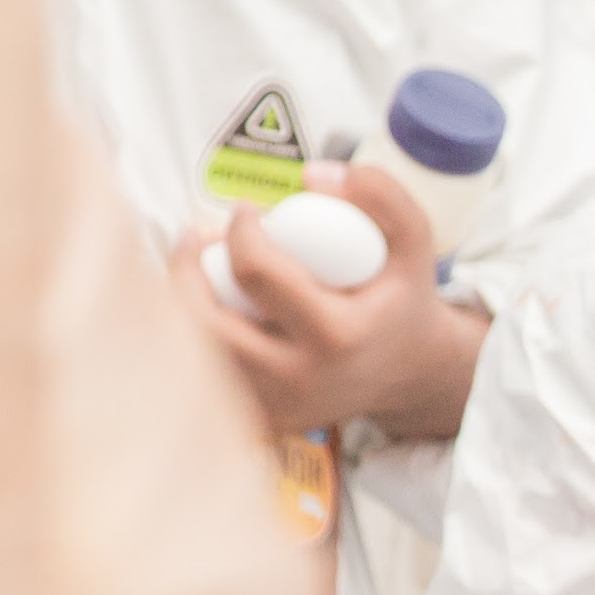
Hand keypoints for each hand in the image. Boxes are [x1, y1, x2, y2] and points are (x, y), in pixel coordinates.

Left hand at [175, 162, 490, 439]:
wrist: (412, 375)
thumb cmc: (402, 300)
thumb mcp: (414, 244)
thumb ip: (382, 195)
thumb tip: (310, 174)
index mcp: (337, 337)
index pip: (256, 271)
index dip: (238, 228)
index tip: (245, 211)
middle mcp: (300, 380)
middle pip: (201, 319)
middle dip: (185, 268)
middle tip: (197, 239)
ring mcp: (276, 407)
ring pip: (191, 351)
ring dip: (181, 301)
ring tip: (196, 269)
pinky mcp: (261, 421)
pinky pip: (203, 376)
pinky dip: (194, 335)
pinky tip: (210, 307)